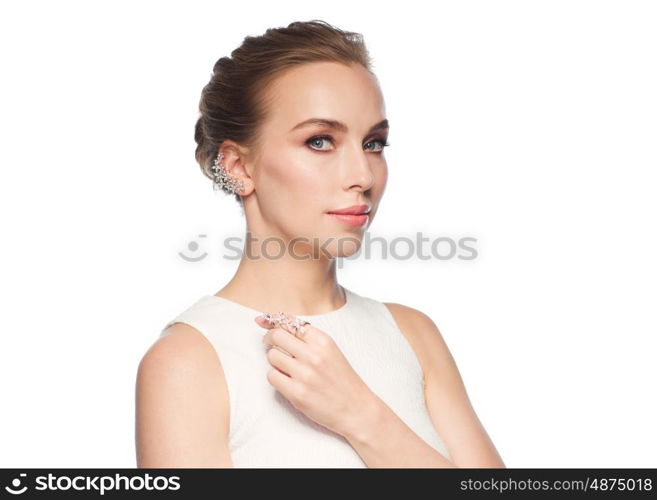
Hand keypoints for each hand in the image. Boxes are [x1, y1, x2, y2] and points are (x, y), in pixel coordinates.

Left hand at [255, 312, 379, 438]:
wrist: (356, 408)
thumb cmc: (342, 379)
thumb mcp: (331, 351)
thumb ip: (308, 338)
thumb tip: (274, 324)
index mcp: (323, 341)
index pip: (290, 323)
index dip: (272, 321)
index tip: (261, 321)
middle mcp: (314, 355)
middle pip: (276, 336)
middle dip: (269, 339)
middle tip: (270, 344)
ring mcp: (304, 375)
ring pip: (272, 356)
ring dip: (274, 361)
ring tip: (286, 367)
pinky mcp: (297, 394)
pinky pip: (272, 377)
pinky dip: (276, 377)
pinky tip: (287, 380)